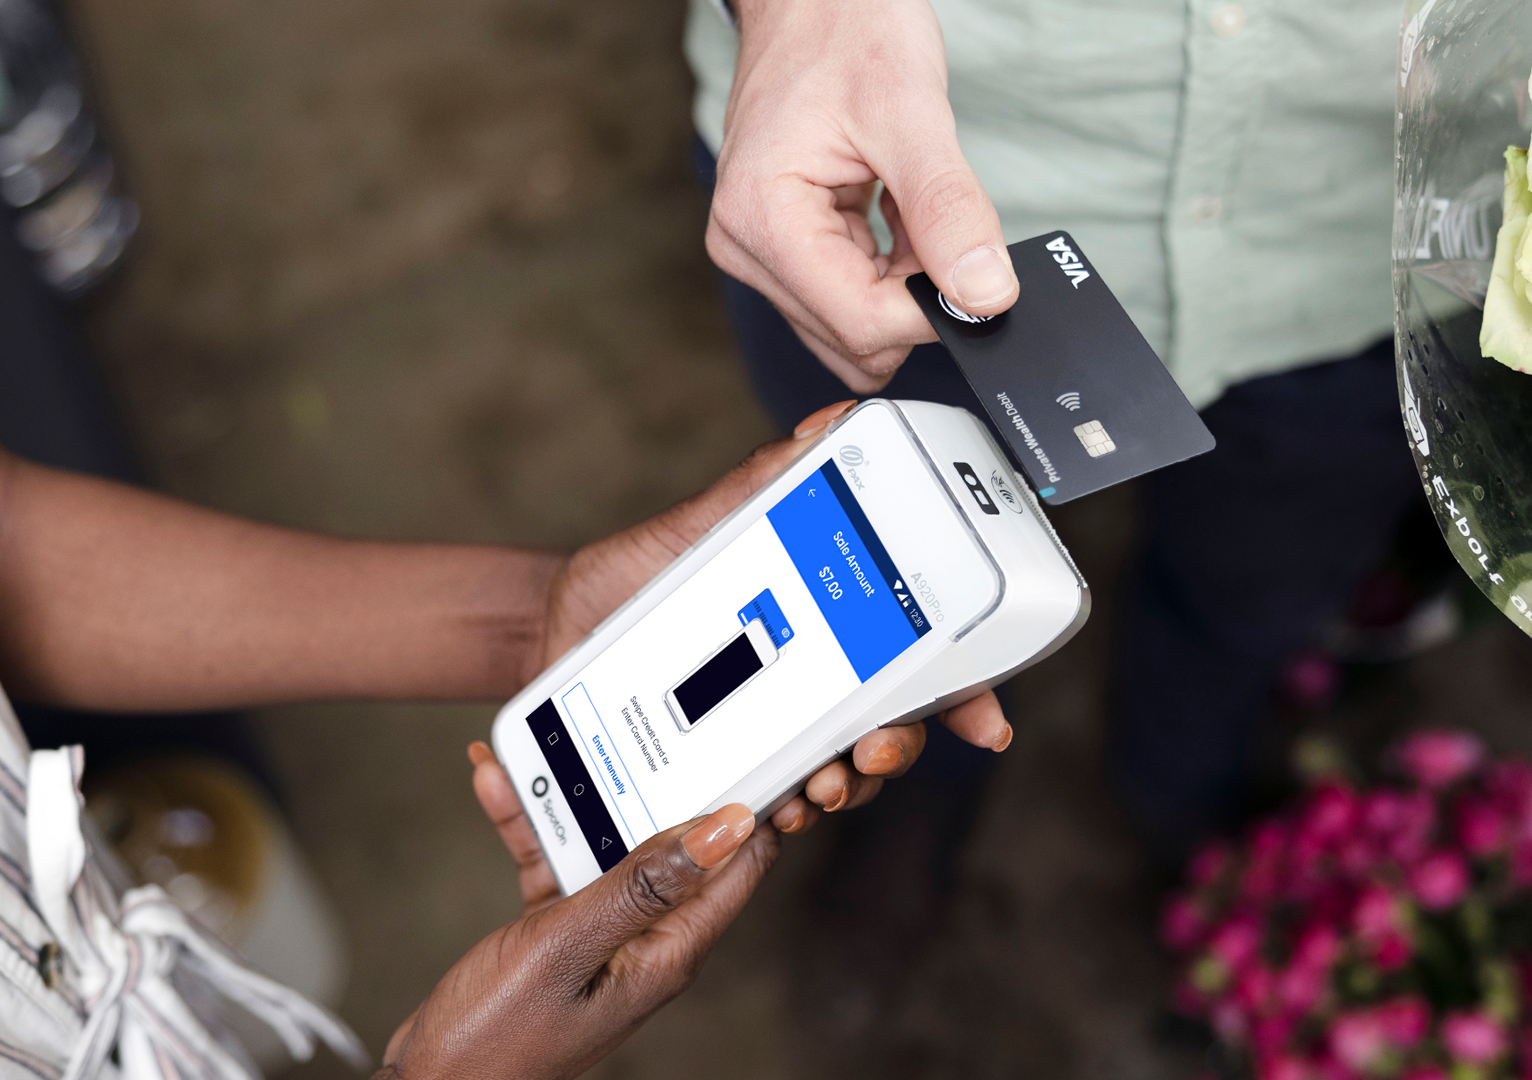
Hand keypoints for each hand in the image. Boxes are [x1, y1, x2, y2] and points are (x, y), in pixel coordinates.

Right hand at [377, 745, 775, 1078]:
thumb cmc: (494, 1041)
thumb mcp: (569, 947)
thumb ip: (641, 886)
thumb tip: (723, 830)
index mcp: (667, 950)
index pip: (739, 863)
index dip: (748, 803)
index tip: (743, 740)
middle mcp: (644, 941)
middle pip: (669, 842)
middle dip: (649, 782)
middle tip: (627, 726)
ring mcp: (602, 935)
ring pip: (606, 844)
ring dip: (576, 797)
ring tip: (540, 747)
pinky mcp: (560, 932)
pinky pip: (559, 862)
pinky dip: (533, 826)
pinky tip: (501, 786)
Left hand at [523, 400, 1012, 834]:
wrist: (544, 634)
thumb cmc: (624, 582)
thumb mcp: (689, 532)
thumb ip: (755, 486)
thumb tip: (824, 424)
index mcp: (820, 628)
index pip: (910, 665)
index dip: (964, 695)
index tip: (987, 722)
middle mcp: (806, 688)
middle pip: (888, 730)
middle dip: (899, 748)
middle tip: (874, 746)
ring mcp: (766, 736)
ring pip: (837, 777)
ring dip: (845, 788)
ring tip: (818, 786)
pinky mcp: (715, 778)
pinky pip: (766, 809)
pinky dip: (780, 815)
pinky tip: (772, 807)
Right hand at [705, 0, 1018, 390]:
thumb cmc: (847, 29)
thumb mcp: (911, 112)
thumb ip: (949, 210)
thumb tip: (985, 294)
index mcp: (760, 217)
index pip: (859, 322)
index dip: (931, 310)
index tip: (976, 273)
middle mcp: (746, 247)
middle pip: (854, 338)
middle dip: (915, 296)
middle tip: (938, 223)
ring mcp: (760, 253)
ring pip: (855, 329)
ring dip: (904, 285)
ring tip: (910, 207)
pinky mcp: (782, 252)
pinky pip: (850, 300)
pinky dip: (892, 271)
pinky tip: (897, 216)